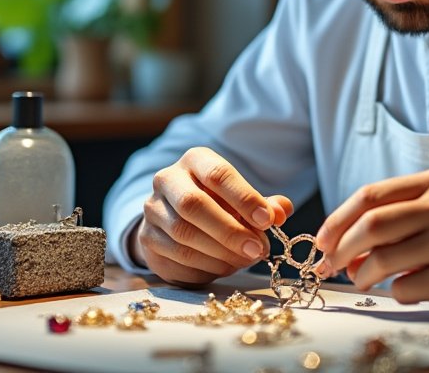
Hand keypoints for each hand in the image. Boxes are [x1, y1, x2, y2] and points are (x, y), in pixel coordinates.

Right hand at [135, 146, 292, 285]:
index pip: (218, 175)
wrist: (176, 219)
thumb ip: (264, 205)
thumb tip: (281, 211)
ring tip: (245, 259)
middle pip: (193, 204)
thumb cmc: (218, 204)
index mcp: (195, 160)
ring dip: (220, 252)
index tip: (268, 221)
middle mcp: (167, 180)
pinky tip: (225, 267)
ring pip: (183, 234)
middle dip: (230, 231)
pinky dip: (205, 266)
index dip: (245, 198)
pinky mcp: (147, 239)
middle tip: (258, 249)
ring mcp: (153, 210)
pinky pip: (176, 257)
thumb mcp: (242, 199)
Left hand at [314, 168, 428, 313]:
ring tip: (363, 281)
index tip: (323, 241)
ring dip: (362, 276)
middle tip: (330, 266)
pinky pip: (404, 289)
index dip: (337, 220)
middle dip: (340, 250)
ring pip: (381, 261)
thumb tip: (343, 245)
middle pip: (370, 226)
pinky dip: (394, 293)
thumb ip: (400, 213)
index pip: (370, 196)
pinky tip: (406, 289)